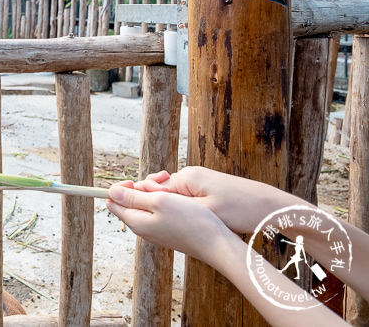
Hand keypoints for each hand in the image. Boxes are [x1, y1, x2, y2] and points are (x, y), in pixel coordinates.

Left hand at [107, 180, 237, 266]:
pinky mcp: (168, 231)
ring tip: (172, 189)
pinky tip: (179, 198)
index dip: (122, 187)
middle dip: (142, 187)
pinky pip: (159, 211)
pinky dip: (165, 201)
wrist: (217, 244)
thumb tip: (110, 192)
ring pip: (146, 204)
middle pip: (130, 201)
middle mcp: (143, 229)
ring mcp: (156, 231)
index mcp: (136, 222)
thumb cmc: (190, 221)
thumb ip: (133, 197)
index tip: (139, 182)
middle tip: (162, 182)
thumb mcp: (159, 201)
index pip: (113, 201)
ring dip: (155, 192)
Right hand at [130, 166, 301, 234]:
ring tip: (177, 227)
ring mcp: (199, 183)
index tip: (130, 214)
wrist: (272, 207)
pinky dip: (183, 211)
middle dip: (155, 206)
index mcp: (186, 177)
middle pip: (160, 193)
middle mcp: (189, 176)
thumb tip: (149, 199)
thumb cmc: (240, 209)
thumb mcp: (204, 211)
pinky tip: (190, 223)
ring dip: (171, 211)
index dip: (141, 202)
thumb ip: (174, 205)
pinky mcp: (208, 191)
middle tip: (158, 226)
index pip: (151, 189)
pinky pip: (186, 201)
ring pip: (173, 198)